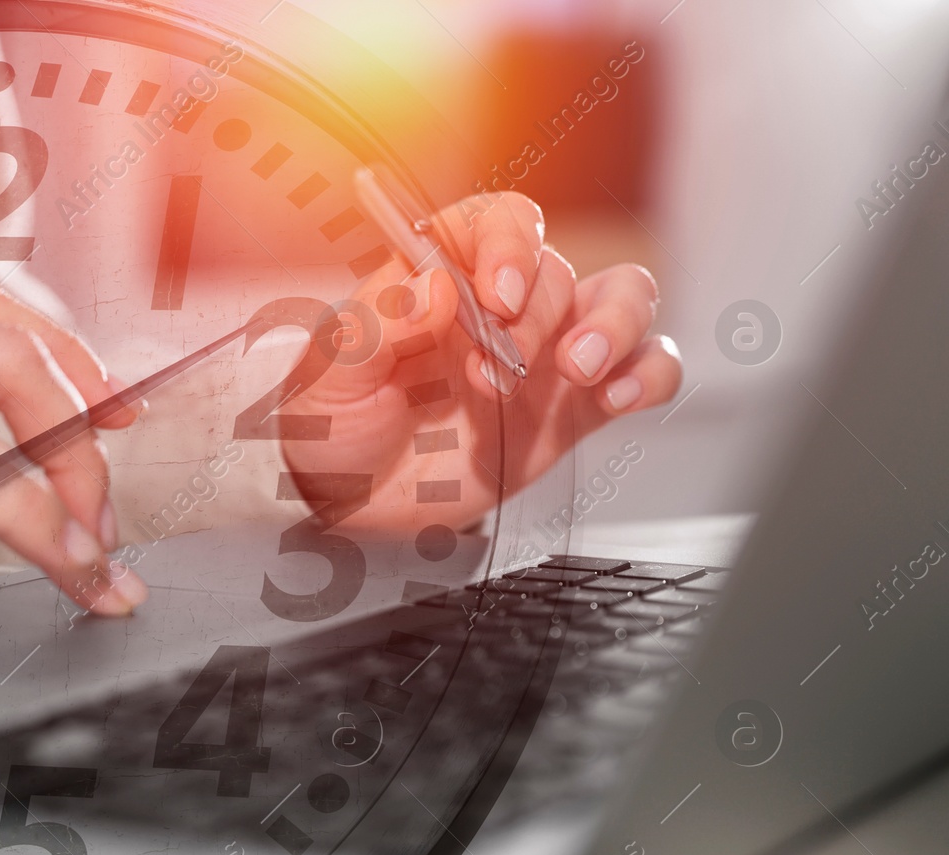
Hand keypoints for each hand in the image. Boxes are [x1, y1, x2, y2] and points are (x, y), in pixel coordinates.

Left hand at [280, 191, 681, 536]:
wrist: (347, 505)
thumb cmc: (331, 425)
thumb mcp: (333, 374)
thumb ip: (377, 324)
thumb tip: (435, 284)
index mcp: (441, 278)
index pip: (497, 222)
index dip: (509, 243)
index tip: (496, 294)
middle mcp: (500, 308)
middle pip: (556, 270)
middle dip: (535, 316)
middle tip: (493, 373)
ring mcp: (544, 356)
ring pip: (622, 298)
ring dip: (615, 323)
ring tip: (579, 369)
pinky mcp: (571, 410)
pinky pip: (644, 367)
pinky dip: (649, 371)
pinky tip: (620, 395)